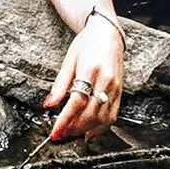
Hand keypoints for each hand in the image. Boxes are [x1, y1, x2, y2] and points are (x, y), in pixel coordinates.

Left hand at [43, 17, 124, 141]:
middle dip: (74, 128)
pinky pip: (112, 116)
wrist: (107, 34)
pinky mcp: (120, 92)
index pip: (77, 101)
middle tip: (61, 134)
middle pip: (91, 113)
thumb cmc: (87, 45)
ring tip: (72, 134)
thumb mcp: (69, 60)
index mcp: (90, 70)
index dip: (65, 120)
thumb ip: (59, 85)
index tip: (55, 132)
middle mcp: (106, 80)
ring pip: (103, 118)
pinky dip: (101, 128)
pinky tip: (89, 133)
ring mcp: (115, 88)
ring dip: (86, 130)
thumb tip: (48, 105)